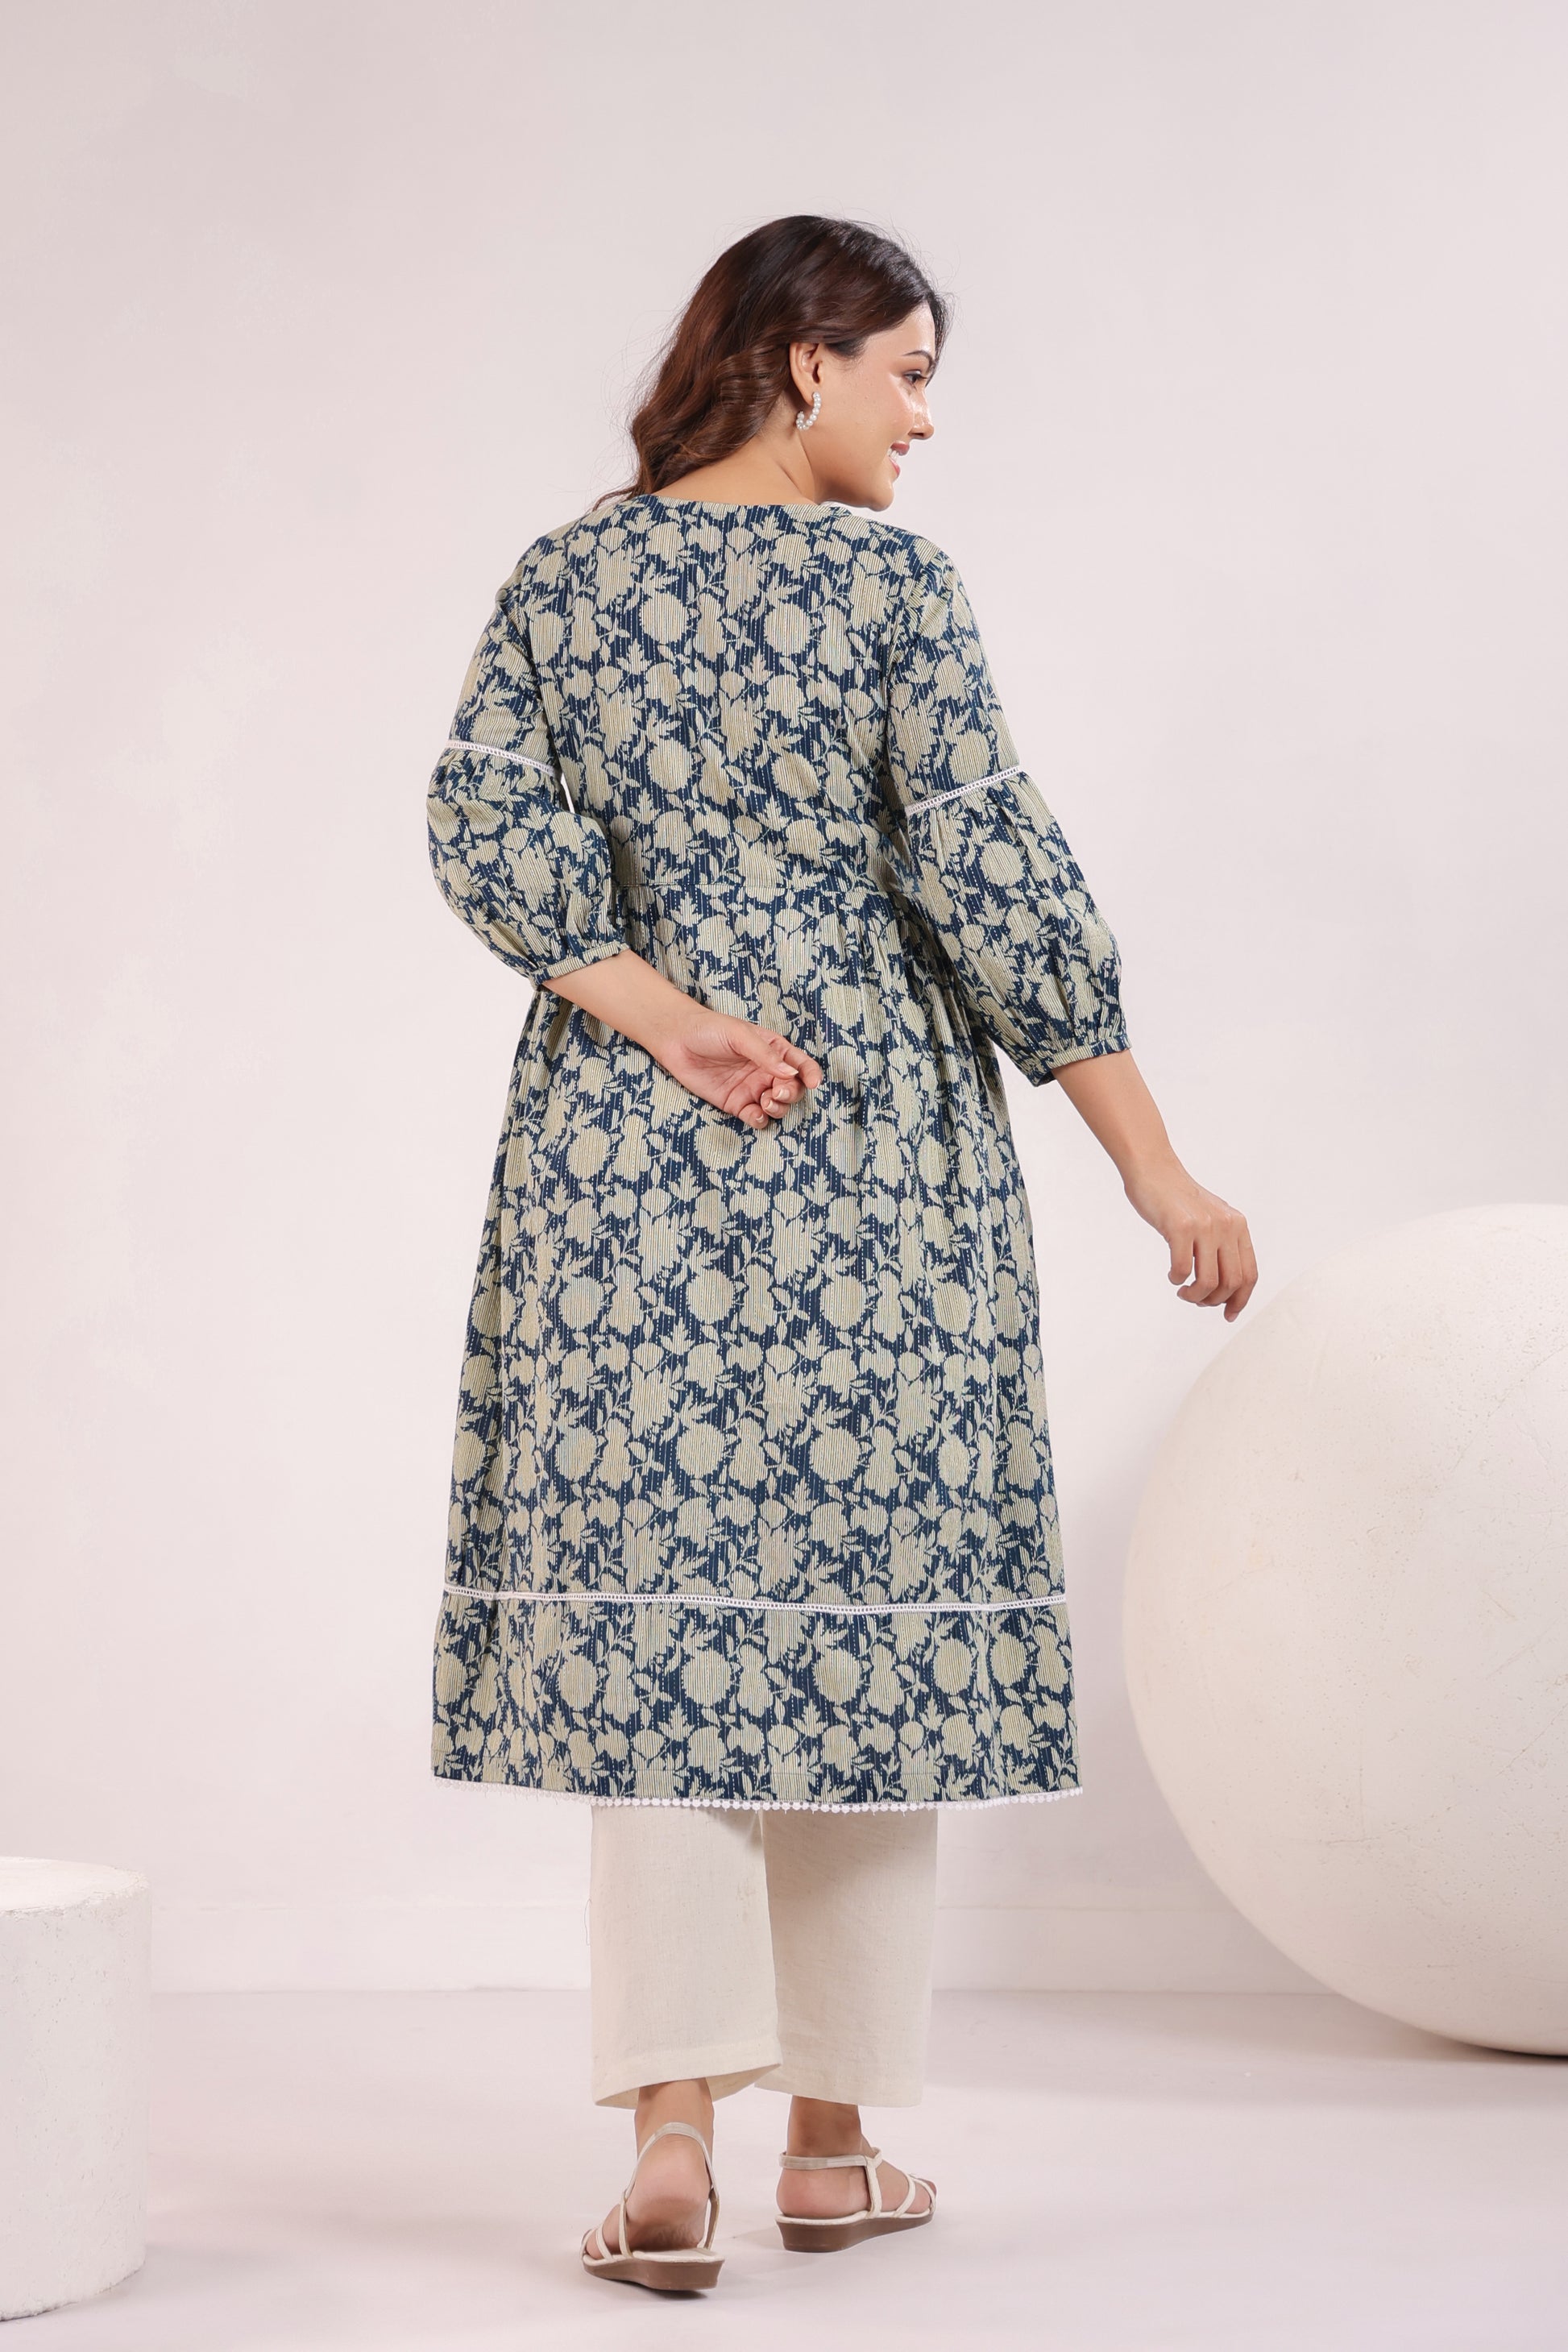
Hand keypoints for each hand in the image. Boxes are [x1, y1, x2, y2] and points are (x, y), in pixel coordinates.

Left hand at [651, 1005, 822, 1129]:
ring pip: (777, 1107)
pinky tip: (755, 1114)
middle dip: (791, 1094)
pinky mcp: (736, 1104)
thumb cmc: (710, 1029)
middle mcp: (766, 1071)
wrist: (676, 1040)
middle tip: (777, 1093)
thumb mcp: (739, 1035)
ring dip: (778, 1109)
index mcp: (773, 1050)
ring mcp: (752, 1089)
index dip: (811, 1074)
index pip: (800, 1064)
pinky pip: (755, 1118)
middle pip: (792, 1089)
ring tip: (766, 1102)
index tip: (814, 1083)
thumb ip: (765, 1054)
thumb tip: (790, 1073)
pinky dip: (760, 1121)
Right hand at [1124, 1154, 1257, 1320]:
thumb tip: (1224, 1287)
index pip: (1250, 1274)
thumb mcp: (1211, 1218)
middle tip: (1196, 1300)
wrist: (1153, 1170)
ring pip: (1210, 1281)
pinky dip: (1177, 1280)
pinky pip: (1183, 1269)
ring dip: (1195, 1296)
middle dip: (1214, 1301)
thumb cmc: (1177, 1199)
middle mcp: (1227, 1226)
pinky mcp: (1181, 1227)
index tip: (1228, 1314)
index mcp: (1238, 1226)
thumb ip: (1222, 1244)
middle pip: (1232, 1282)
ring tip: (1184, 1292)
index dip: (1241, 1300)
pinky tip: (1172, 1276)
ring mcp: (1205, 1226)